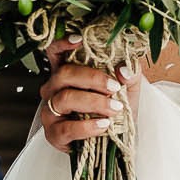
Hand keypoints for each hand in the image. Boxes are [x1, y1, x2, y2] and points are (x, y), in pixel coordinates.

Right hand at [36, 39, 128, 153]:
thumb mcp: (127, 88)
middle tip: (115, 87)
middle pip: (64, 74)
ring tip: (115, 108)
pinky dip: (87, 126)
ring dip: (94, 102)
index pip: (55, 52)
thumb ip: (129, 74)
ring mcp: (50, 111)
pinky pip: (67, 128)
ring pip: (65, 99)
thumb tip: (124, 70)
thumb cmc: (115, 109)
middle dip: (92, 78)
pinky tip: (103, 125)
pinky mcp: (54, 134)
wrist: (115, 140)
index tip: (79, 40)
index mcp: (66, 73)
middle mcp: (53, 89)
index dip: (62, 43)